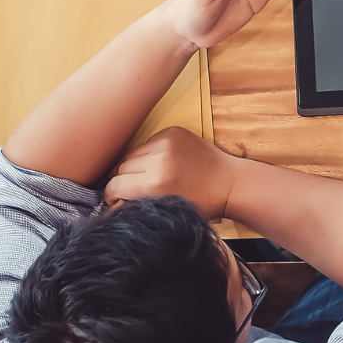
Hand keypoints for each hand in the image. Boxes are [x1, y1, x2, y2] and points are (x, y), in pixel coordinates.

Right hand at [106, 126, 239, 220]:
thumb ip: (140, 203)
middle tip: (134, 189)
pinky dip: (150, 153)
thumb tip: (116, 200)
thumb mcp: (167, 211)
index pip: (115, 185)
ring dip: (136, 166)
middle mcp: (159, 159)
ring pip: (133, 154)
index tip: (114, 200)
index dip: (111, 195)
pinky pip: (148, 143)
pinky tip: (162, 163)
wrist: (230, 182)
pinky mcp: (173, 131)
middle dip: (124, 180)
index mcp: (156, 183)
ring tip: (148, 176)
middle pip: (121, 168)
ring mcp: (167, 142)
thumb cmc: (202, 204)